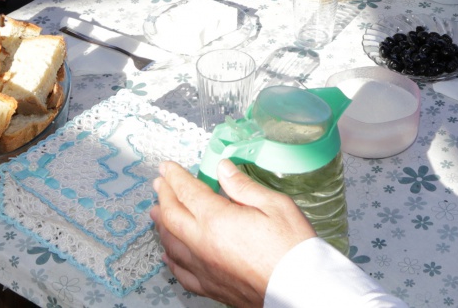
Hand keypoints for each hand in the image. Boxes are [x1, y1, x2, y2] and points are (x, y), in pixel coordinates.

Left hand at [152, 159, 314, 307]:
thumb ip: (243, 186)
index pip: (187, 192)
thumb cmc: (292, 248)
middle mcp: (203, 244)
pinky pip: (181, 272)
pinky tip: (169, 254)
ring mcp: (204, 268)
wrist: (300, 290)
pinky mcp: (211, 287)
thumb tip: (223, 168)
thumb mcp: (275, 205)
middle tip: (159, 183)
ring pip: (172, 243)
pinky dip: (171, 259)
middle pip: (172, 216)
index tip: (166, 167)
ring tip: (157, 212)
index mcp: (217, 220)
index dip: (175, 177)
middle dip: (164, 196)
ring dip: (162, 224)